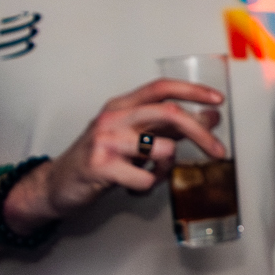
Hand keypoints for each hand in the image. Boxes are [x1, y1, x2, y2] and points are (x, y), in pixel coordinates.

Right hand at [3, 79, 226, 233]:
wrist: (56, 185)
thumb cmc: (100, 159)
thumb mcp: (134, 136)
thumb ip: (168, 126)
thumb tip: (210, 117)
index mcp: (122, 105)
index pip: (162, 87)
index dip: (193, 91)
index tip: (218, 100)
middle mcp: (114, 117)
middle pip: (170, 114)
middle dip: (201, 134)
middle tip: (219, 152)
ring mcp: (105, 140)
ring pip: (163, 148)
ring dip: (167, 168)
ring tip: (150, 173)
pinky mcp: (101, 166)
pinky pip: (147, 178)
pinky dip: (148, 186)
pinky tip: (132, 186)